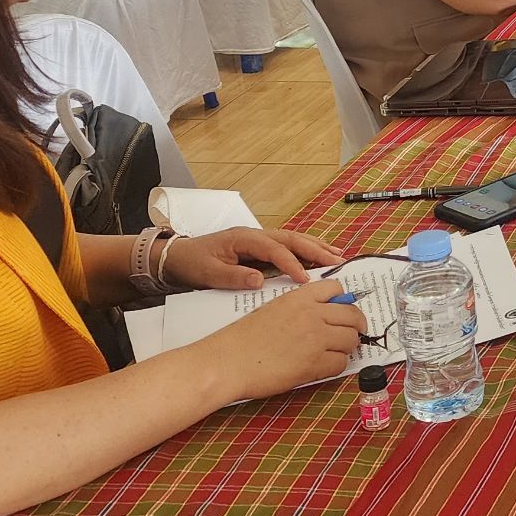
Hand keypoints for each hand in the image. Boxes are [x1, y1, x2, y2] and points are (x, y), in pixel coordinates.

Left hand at [165, 226, 338, 291]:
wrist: (177, 256)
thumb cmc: (192, 263)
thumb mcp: (208, 273)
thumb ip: (233, 276)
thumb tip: (259, 280)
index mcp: (243, 238)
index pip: (274, 249)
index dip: (291, 263)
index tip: (305, 280)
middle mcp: (255, 235)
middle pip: (291, 238)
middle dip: (315, 249)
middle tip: (337, 261)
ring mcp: (259, 239)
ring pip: (293, 239)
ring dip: (316, 247)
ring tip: (338, 256)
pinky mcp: (260, 247)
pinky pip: (288, 246)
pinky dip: (306, 250)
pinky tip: (320, 256)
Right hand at [198, 279, 365, 401]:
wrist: (227, 362)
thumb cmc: (243, 339)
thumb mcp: (272, 308)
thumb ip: (299, 307)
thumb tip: (324, 313)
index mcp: (299, 297)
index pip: (337, 288)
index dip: (343, 300)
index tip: (342, 311)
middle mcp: (312, 314)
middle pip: (352, 315)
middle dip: (355, 326)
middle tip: (350, 335)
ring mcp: (316, 339)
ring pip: (351, 340)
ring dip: (346, 347)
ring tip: (334, 352)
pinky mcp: (314, 363)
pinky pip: (341, 363)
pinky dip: (336, 366)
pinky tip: (323, 366)